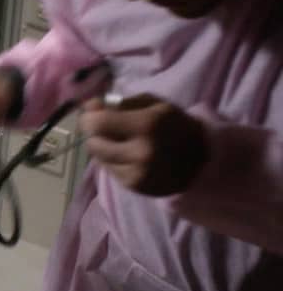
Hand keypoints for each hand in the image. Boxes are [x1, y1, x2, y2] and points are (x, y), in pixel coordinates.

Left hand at [79, 94, 210, 195]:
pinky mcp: (134, 187)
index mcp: (147, 125)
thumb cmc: (173, 125)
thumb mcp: (153, 104)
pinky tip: (130, 157)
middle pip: (93, 143)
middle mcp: (141, 152)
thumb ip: (120, 103)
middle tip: (107, 129)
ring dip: (103, 149)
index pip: (98, 124)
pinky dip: (114, 162)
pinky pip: (109, 170)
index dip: (89, 118)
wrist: (201, 160)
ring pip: (99, 158)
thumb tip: (88, 106)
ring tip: (122, 143)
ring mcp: (137, 173)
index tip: (92, 114)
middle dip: (95, 134)